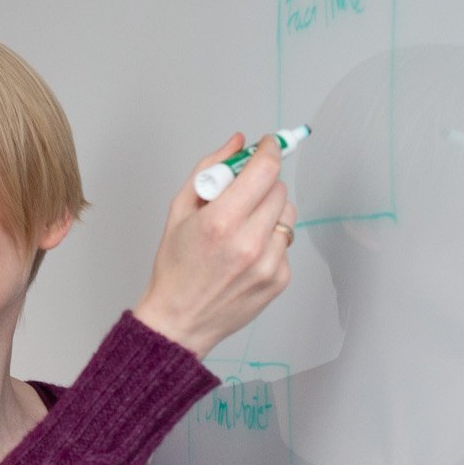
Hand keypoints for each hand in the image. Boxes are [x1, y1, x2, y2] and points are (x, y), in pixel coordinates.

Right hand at [132, 132, 297, 356]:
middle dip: (263, 183)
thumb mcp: (179, 212)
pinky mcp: (279, 279)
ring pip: (288, 214)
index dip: (270, 150)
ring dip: (270, 211)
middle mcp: (247, 242)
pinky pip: (285, 242)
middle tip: (243, 193)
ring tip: (244, 227)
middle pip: (279, 188)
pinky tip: (247, 252)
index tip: (269, 145)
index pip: (263, 170)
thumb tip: (237, 143)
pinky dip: (270, 240)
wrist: (179, 321)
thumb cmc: (175, 269)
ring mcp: (267, 263)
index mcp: (219, 222)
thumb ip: (209, 170)